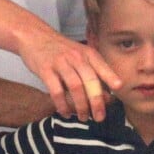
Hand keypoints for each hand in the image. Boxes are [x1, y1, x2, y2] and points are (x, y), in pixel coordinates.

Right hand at [0, 0, 120, 122]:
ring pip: (75, 87)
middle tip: (100, 117)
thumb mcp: (80, 53)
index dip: (111, 78)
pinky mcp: (45, 70)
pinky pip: (56, 91)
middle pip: (90, 81)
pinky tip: (65, 113)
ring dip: (81, 106)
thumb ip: (93, 69)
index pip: (102, 66)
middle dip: (97, 102)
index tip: (119, 89)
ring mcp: (60, 63)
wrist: (34, 36)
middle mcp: (76, 57)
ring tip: (84, 117)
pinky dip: (62, 105)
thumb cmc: (61, 50)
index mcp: (87, 53)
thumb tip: (108, 93)